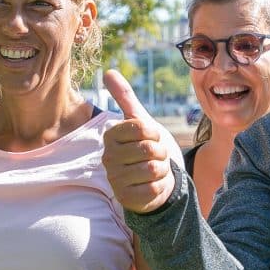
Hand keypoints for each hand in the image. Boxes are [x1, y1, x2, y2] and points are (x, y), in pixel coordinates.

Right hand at [102, 70, 175, 212]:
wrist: (154, 179)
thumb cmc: (146, 148)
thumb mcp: (139, 121)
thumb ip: (125, 97)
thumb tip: (108, 71)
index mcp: (110, 136)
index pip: (142, 127)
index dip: (155, 133)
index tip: (151, 138)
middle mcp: (108, 157)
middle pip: (149, 149)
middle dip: (161, 152)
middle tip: (156, 156)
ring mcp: (115, 179)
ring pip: (152, 168)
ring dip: (162, 169)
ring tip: (154, 170)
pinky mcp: (125, 198)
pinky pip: (153, 187)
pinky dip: (160, 185)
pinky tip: (152, 184)